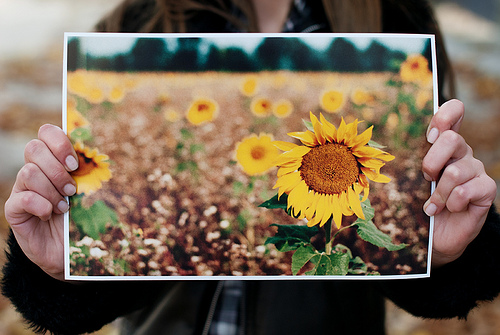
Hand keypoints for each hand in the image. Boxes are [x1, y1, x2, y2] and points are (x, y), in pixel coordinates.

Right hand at [4, 124, 77, 279]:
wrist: (69, 250)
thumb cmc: (81, 217)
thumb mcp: (89, 191)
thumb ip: (87, 172)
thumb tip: (96, 156)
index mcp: (53, 160)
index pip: (46, 132)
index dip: (59, 143)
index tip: (75, 164)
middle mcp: (35, 170)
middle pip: (34, 148)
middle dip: (57, 168)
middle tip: (72, 189)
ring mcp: (22, 188)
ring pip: (29, 172)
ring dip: (52, 190)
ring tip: (64, 206)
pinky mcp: (14, 209)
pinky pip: (24, 197)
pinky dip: (42, 205)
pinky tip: (50, 214)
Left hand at [422, 99, 496, 267]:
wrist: (437, 237)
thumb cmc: (422, 205)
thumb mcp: (412, 182)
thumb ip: (410, 162)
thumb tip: (389, 151)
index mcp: (444, 146)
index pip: (454, 113)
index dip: (444, 117)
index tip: (429, 137)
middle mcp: (463, 154)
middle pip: (451, 139)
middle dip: (431, 162)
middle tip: (427, 179)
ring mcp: (476, 171)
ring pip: (455, 171)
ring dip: (439, 193)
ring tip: (434, 205)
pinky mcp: (486, 190)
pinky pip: (466, 190)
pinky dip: (451, 203)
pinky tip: (448, 210)